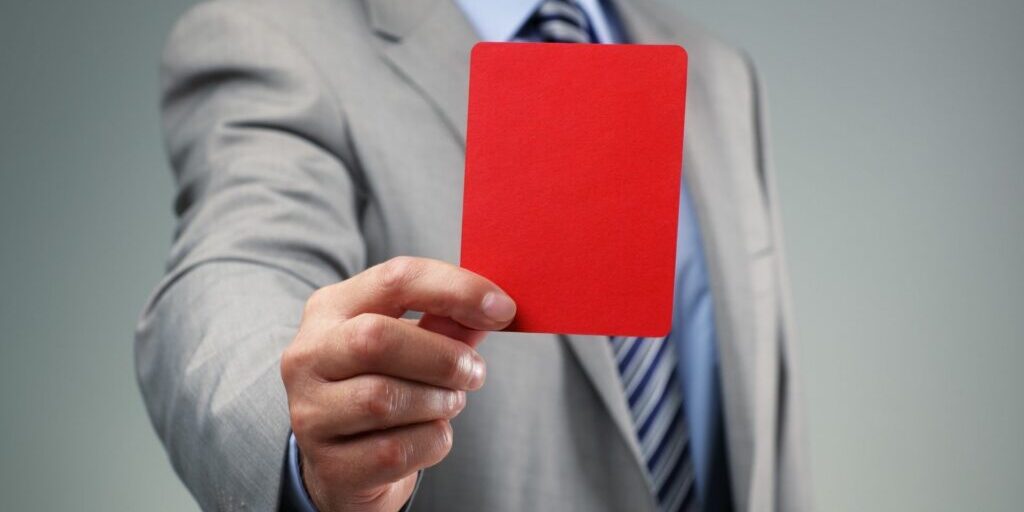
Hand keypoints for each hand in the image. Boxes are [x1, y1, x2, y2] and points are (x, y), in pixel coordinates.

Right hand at [280, 257, 516, 511]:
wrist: (346, 462)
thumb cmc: (386, 384)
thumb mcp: (412, 344)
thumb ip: (447, 323)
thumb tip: (492, 309)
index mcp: (331, 308)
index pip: (395, 280)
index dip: (456, 289)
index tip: (503, 309)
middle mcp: (308, 355)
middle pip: (376, 339)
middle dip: (442, 356)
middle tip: (474, 371)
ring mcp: (310, 412)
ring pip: (384, 399)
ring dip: (438, 402)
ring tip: (447, 402)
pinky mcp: (328, 464)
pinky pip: (396, 450)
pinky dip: (431, 442)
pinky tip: (427, 434)